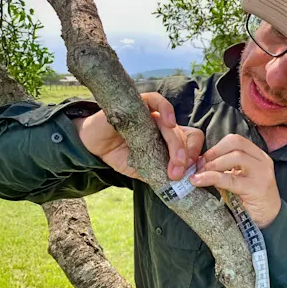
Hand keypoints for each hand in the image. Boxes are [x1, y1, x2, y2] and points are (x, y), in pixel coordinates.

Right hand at [72, 92, 203, 180]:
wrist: (92, 145)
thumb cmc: (118, 155)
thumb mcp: (141, 169)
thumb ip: (157, 174)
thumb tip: (176, 186)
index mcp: (167, 140)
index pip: (191, 142)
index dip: (194, 155)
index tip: (190, 173)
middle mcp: (162, 126)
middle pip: (183, 136)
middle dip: (183, 157)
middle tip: (178, 174)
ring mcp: (151, 114)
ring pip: (171, 125)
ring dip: (176, 144)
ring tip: (175, 163)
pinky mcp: (138, 104)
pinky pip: (157, 100)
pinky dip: (167, 110)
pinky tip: (169, 123)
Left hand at [189, 134, 281, 227]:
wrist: (268, 219)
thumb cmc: (249, 199)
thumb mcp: (237, 178)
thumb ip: (224, 168)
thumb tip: (199, 163)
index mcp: (257, 155)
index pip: (235, 140)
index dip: (216, 147)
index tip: (202, 159)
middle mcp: (262, 160)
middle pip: (235, 143)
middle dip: (213, 153)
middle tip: (199, 166)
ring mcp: (262, 173)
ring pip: (235, 157)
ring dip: (213, 164)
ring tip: (199, 174)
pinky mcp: (257, 188)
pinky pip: (230, 179)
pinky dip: (211, 178)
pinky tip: (199, 181)